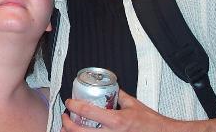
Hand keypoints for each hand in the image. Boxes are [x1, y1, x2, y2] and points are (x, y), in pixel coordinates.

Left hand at [61, 89, 178, 131]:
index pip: (88, 111)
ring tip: (68, 127)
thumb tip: (110, 88)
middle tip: (65, 116)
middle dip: (67, 124)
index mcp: (116, 121)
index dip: (74, 106)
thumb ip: (119, 96)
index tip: (69, 102)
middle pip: (80, 131)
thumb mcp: (133, 104)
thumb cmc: (150, 123)